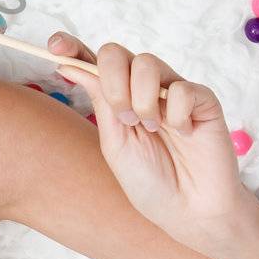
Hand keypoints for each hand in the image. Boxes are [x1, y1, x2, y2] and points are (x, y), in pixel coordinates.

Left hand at [48, 32, 253, 242]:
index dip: (72, 47)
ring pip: (147, 63)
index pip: (92, 61)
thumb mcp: (114, 142)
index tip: (55, 46)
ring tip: (151, 129)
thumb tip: (68, 65)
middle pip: (116, 53)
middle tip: (124, 118)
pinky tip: (183, 133)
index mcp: (117, 98)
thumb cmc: (150, 182)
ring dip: (142, 100)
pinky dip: (177, 113)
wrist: (189, 211)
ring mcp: (172, 90)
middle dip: (112, 82)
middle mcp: (142, 88)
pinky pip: (182, 87)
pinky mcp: (202, 99)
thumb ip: (99, 101)